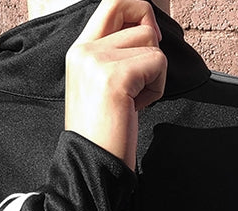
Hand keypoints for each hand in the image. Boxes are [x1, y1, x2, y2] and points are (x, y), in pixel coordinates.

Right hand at [64, 0, 167, 169]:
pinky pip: (157, 63)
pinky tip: (136, 108)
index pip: (114, 1)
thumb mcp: (103, 85)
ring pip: (151, 41)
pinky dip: (156, 88)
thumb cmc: (103, 133)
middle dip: (151, 46)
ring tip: (133, 100)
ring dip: (153, 73)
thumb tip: (148, 27)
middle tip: (141, 78)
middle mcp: (84, 49)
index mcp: (79, 50)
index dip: (139, 12)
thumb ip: (117, 53)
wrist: (91, 167)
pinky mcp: (115, 76)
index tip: (146, 42)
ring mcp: (96, 60)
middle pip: (138, 16)